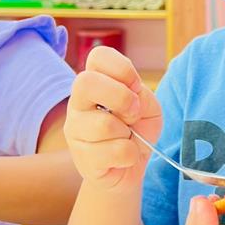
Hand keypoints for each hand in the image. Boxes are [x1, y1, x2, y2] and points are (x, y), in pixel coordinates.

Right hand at [64, 46, 161, 192]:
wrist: (131, 168)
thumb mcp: (149, 107)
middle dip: (121, 97)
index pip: (98, 56)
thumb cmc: (138, 131)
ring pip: (104, 124)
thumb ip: (142, 94)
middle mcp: (78, 102)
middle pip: (85, 82)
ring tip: (127, 138)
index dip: (122, 68)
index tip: (136, 86)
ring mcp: (75, 130)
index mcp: (96, 82)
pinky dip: (129, 155)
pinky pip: (114, 152)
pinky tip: (123, 156)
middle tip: (133, 113)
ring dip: (128, 134)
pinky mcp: (81, 158)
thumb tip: (131, 95)